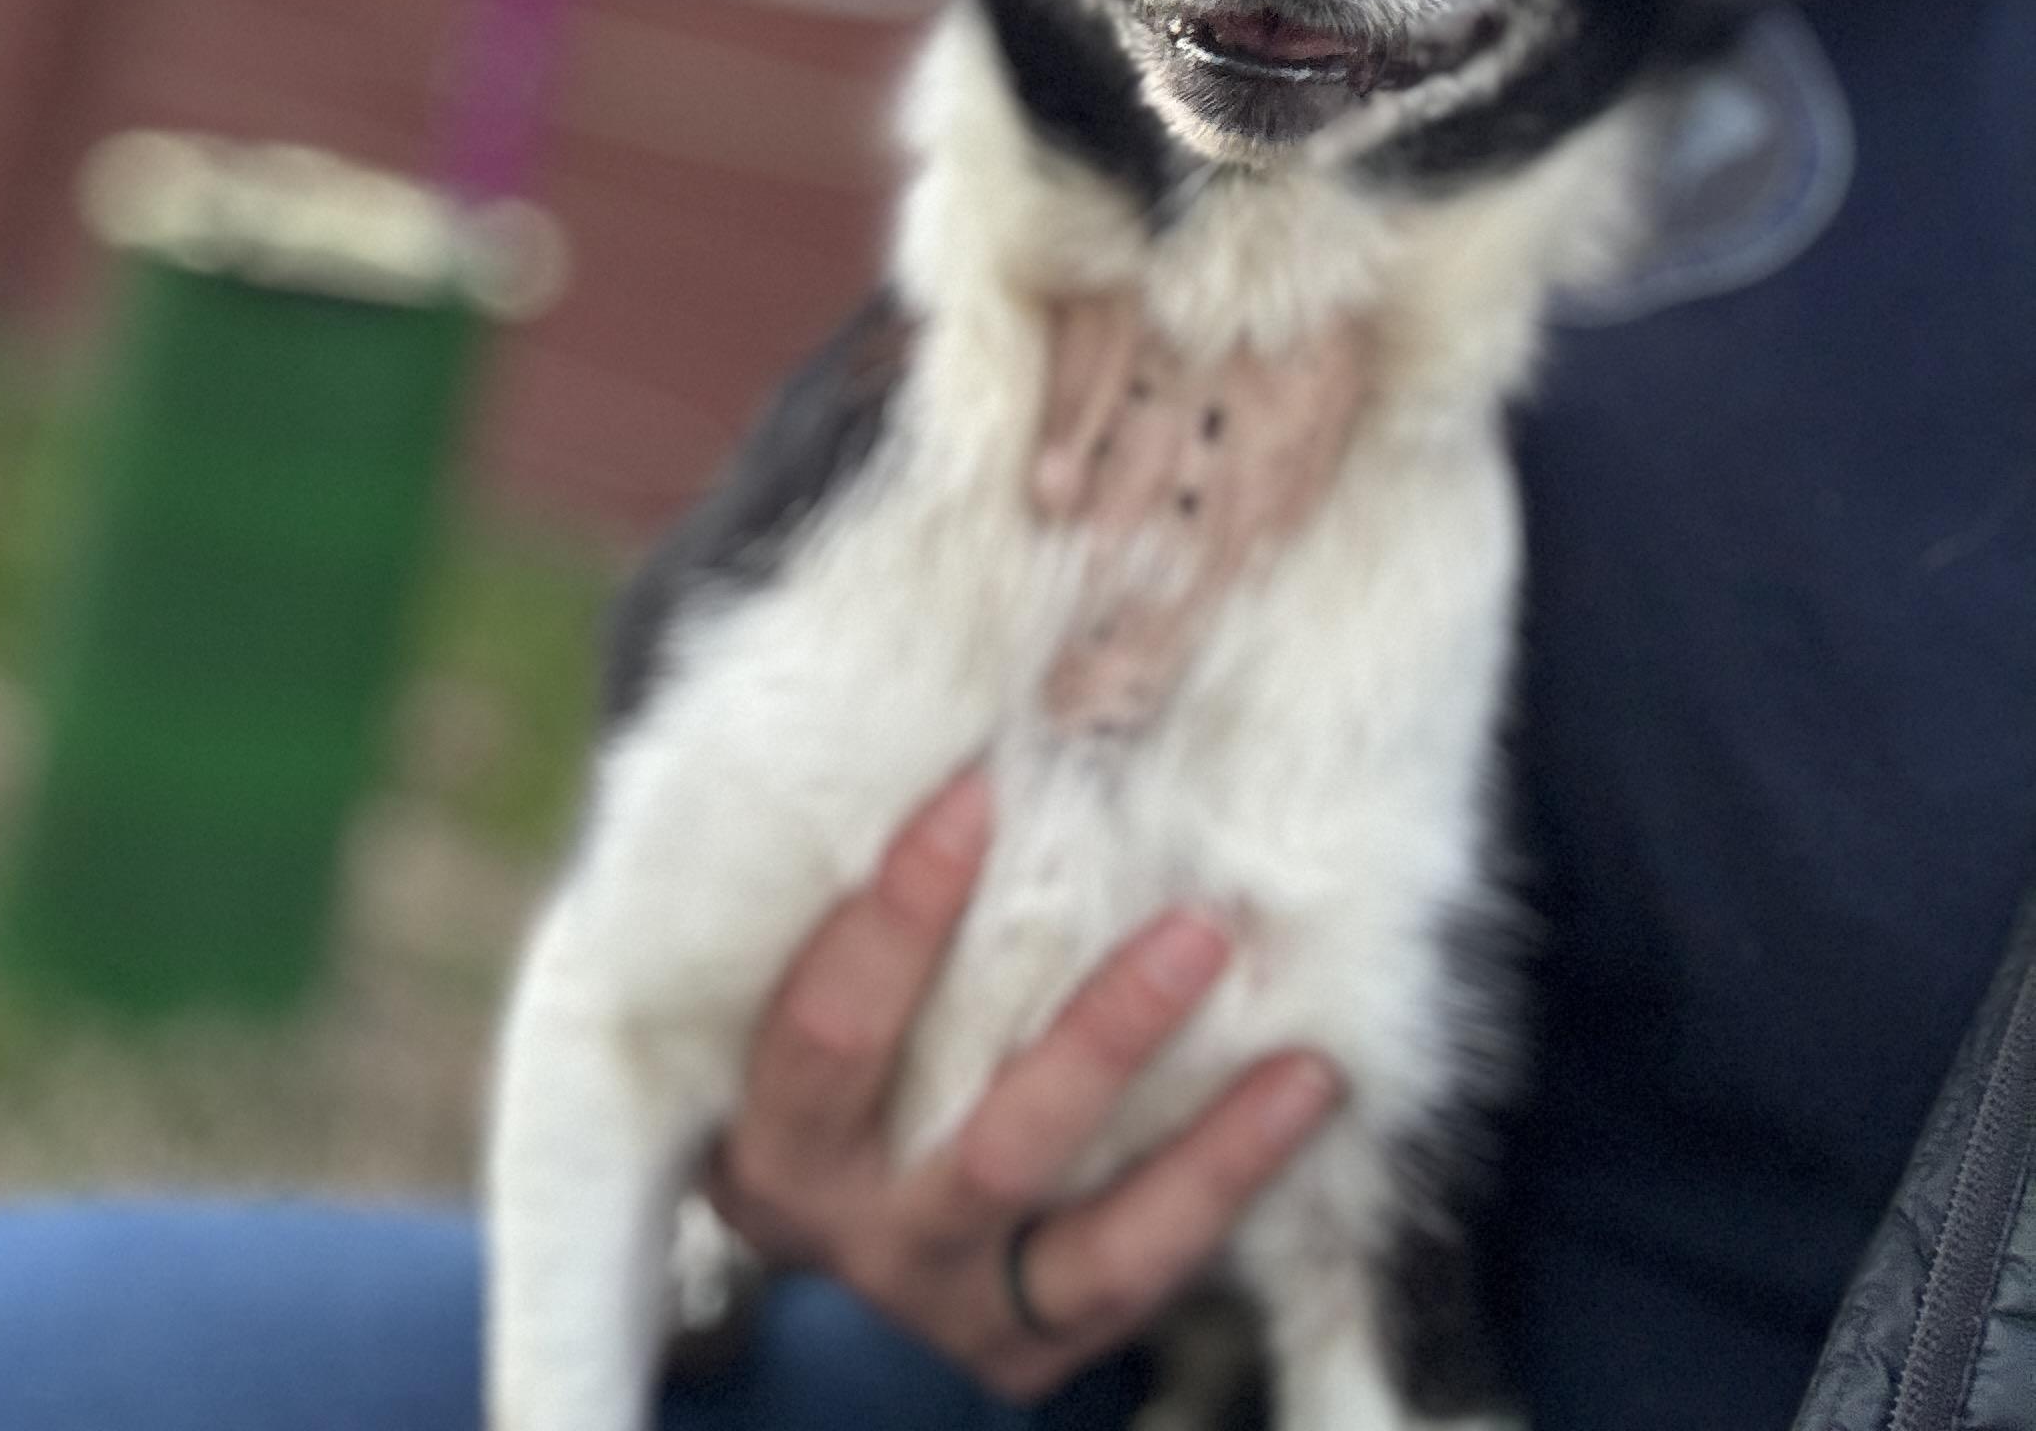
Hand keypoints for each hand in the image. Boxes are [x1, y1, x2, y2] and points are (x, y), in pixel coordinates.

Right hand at [703, 768, 1342, 1399]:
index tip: (976, 792)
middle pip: (981, 1140)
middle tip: (1193, 923)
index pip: (827, 1029)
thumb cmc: (814, 1082)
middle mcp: (858, 1235)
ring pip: (1081, 1220)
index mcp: (774, 1145)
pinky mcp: (1030, 1346)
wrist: (818, 1261)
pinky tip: (1303, 1085)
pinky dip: (1230, 1173)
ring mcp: (952, 1300)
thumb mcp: (781, 1014)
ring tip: (1236, 973)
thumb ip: (828, 915)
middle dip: (1094, 1035)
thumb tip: (955, 732)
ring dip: (1180, 1107)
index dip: (898, 912)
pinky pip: (1143, 1265)